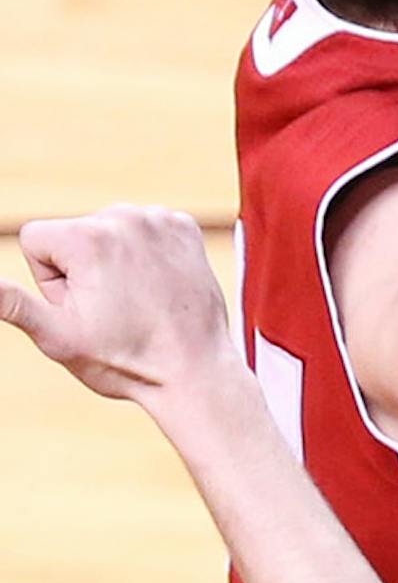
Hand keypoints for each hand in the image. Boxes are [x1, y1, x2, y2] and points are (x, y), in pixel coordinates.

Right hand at [0, 207, 240, 412]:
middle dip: (79, 268)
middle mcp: (126, 216)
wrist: (194, 367)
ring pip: (107, 230)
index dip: (47, 278)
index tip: (77, 304)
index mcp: (88, 236)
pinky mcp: (185, 226)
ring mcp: (160, 218)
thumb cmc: (123, 357)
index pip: (35, 238)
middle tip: (110, 307)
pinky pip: (144, 230)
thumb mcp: (56, 335)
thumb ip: (12, 304)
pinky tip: (156, 284)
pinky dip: (144, 253)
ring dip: (111, 259)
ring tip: (134, 298)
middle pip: (72, 234)